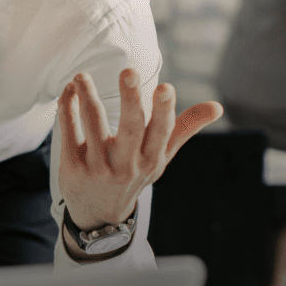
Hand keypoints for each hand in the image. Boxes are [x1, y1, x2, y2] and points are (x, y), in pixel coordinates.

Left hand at [58, 69, 222, 230]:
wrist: (99, 213)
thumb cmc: (134, 174)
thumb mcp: (161, 157)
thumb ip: (184, 128)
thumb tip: (218, 106)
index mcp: (152, 158)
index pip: (161, 132)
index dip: (164, 110)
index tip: (166, 87)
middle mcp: (127, 164)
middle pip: (130, 128)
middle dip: (131, 100)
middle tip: (129, 72)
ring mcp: (98, 167)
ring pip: (93, 126)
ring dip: (87, 98)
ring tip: (81, 76)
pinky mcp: (72, 167)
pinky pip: (69, 133)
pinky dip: (67, 110)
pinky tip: (69, 91)